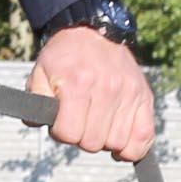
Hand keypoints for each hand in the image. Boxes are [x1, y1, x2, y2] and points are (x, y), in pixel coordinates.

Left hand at [27, 27, 155, 162]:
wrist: (95, 32)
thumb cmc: (65, 57)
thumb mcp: (40, 72)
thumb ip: (36, 100)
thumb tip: (38, 123)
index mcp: (79, 83)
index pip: (69, 134)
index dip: (61, 133)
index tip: (62, 123)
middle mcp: (107, 88)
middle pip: (93, 142)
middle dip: (82, 137)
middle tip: (80, 122)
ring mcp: (129, 93)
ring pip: (116, 143)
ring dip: (104, 141)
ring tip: (98, 124)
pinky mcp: (144, 97)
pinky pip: (144, 137)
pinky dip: (132, 149)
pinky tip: (120, 145)